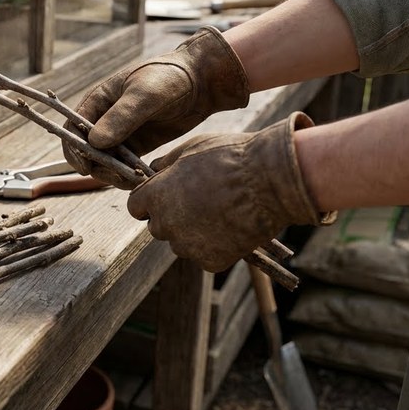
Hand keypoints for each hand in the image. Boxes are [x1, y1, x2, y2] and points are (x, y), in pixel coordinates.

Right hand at [62, 27, 249, 188]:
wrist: (201, 82)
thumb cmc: (169, 78)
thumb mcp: (145, 95)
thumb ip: (121, 117)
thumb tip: (94, 143)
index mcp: (98, 101)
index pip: (72, 129)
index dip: (73, 150)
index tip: (85, 167)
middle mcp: (104, 118)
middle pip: (86, 150)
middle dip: (97, 166)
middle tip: (117, 177)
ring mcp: (120, 133)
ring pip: (105, 161)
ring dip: (114, 174)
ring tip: (134, 180)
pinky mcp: (137, 145)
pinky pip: (125, 165)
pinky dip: (129, 174)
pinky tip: (143, 180)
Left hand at [126, 112, 335, 271]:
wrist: (272, 181)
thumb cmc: (231, 157)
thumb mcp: (191, 148)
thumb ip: (166, 163)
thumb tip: (153, 169)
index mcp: (155, 196)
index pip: (136, 207)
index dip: (149, 201)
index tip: (165, 196)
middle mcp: (165, 224)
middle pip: (158, 226)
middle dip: (172, 216)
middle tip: (199, 202)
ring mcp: (187, 246)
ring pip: (181, 243)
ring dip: (193, 233)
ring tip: (220, 212)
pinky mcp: (211, 261)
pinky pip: (205, 256)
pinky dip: (216, 247)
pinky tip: (232, 228)